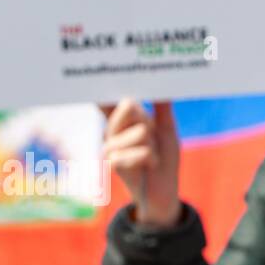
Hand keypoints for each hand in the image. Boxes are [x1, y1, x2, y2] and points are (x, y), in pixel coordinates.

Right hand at [101, 99, 181, 228]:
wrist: (163, 191)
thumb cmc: (164, 158)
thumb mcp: (167, 130)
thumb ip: (162, 108)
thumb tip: (162, 86)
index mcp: (122, 119)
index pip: (108, 99)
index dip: (102, 86)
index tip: (98, 73)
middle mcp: (111, 129)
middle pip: (129, 107)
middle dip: (148, 119)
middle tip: (150, 135)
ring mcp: (109, 146)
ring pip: (139, 131)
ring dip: (152, 145)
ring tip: (152, 156)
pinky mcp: (112, 163)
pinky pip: (138, 152)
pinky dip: (150, 158)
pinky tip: (149, 165)